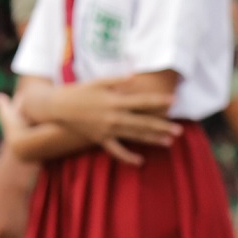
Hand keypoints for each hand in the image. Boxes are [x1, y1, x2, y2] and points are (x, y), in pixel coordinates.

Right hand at [23, 80, 178, 160]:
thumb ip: (117, 80)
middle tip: (179, 130)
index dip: (158, 101)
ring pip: (134, 136)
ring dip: (152, 140)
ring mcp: (107, 130)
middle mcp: (113, 116)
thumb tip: (134, 76)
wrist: (57, 107)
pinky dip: (128, 157)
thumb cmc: (78, 91)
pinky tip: (141, 161)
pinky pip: (117, 151)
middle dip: (162, 126)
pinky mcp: (100, 139)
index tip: (173, 101)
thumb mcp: (97, 82)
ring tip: (169, 143)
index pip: (141, 101)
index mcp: (114, 100)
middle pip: (143, 122)